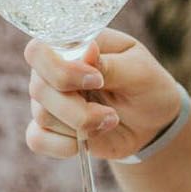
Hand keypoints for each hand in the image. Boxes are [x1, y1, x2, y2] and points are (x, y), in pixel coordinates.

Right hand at [24, 30, 182, 161]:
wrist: (152, 121)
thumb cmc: (146, 86)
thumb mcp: (139, 71)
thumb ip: (110, 64)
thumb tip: (86, 51)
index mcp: (72, 45)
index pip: (38, 51)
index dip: (61, 70)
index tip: (96, 81)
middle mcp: (54, 70)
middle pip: (38, 88)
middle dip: (77, 108)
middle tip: (110, 113)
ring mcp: (50, 99)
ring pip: (42, 116)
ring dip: (80, 126)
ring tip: (110, 121)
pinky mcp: (51, 128)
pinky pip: (37, 139)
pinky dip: (63, 146)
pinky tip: (88, 140)